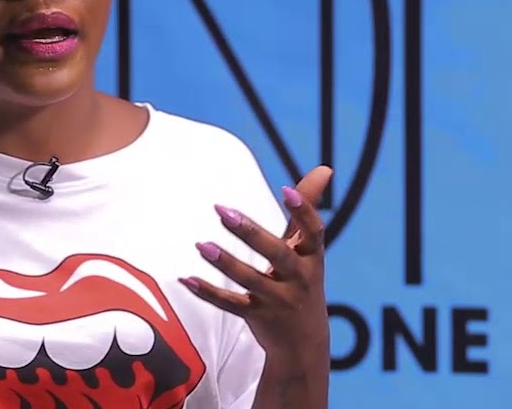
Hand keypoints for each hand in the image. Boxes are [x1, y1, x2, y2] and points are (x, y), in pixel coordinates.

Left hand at [182, 165, 332, 361]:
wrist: (305, 343)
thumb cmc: (303, 280)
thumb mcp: (309, 249)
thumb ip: (307, 208)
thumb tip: (325, 168)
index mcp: (313, 257)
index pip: (314, 232)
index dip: (303, 211)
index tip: (285, 190)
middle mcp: (300, 279)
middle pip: (277, 255)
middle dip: (251, 233)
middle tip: (222, 211)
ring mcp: (279, 301)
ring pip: (251, 281)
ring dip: (226, 263)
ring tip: (202, 245)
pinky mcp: (258, 317)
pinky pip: (231, 305)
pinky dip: (208, 293)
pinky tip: (186, 279)